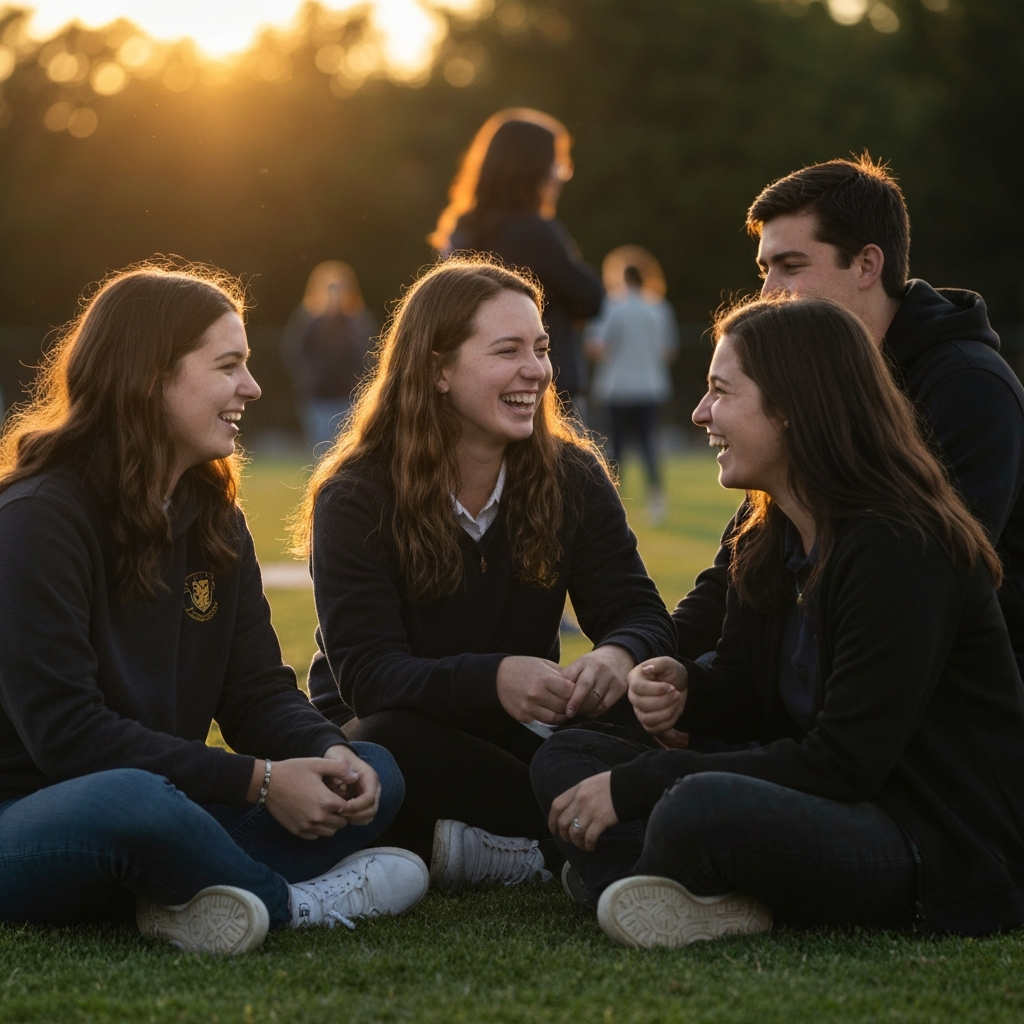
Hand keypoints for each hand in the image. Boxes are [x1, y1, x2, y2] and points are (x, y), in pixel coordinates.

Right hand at [247, 754, 374, 839]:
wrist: (267, 783)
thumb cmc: (294, 771)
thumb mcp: (318, 764)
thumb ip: (340, 769)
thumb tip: (356, 777)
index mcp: (326, 801)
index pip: (349, 809)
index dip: (347, 801)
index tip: (339, 794)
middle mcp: (318, 818)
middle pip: (341, 823)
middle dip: (341, 813)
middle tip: (332, 801)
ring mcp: (307, 826)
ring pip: (330, 832)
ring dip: (331, 822)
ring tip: (323, 808)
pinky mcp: (297, 831)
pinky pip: (316, 836)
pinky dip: (318, 828)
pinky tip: (313, 815)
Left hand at [322, 744, 380, 824]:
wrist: (339, 757)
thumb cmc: (337, 759)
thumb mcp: (337, 761)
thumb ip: (340, 771)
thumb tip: (345, 783)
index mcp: (370, 777)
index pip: (369, 797)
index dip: (356, 806)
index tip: (340, 808)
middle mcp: (374, 788)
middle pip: (372, 809)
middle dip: (355, 815)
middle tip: (338, 814)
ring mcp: (371, 796)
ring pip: (369, 815)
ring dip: (355, 819)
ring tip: (340, 815)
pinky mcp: (365, 803)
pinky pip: (364, 817)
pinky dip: (354, 819)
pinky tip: (341, 815)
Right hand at [496, 656, 574, 723]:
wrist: (498, 676)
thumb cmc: (524, 667)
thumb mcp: (543, 664)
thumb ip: (561, 674)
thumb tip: (578, 685)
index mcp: (544, 679)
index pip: (570, 692)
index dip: (575, 692)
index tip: (574, 691)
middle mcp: (536, 694)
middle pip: (564, 706)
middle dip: (570, 705)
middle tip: (571, 703)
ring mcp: (528, 707)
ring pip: (554, 718)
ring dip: (561, 715)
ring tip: (563, 710)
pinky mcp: (523, 716)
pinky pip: (542, 721)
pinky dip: (548, 719)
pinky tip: (549, 712)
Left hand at [548, 772, 618, 851]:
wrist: (633, 783)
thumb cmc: (616, 784)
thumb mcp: (593, 783)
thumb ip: (582, 794)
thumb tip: (575, 809)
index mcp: (578, 788)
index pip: (557, 805)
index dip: (552, 820)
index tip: (554, 830)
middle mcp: (581, 799)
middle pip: (563, 822)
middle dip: (564, 835)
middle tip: (570, 841)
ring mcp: (591, 809)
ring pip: (574, 832)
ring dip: (577, 843)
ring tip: (583, 846)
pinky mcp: (602, 819)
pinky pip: (589, 837)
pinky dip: (588, 845)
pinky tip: (592, 847)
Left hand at [560, 645, 634, 718]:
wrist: (620, 655)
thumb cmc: (594, 663)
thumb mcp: (581, 663)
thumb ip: (569, 676)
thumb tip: (554, 694)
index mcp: (584, 662)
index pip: (570, 677)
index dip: (563, 693)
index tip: (557, 704)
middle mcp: (598, 668)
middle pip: (583, 689)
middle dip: (574, 704)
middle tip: (568, 714)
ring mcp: (610, 678)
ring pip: (594, 700)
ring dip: (584, 710)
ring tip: (578, 713)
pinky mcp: (620, 688)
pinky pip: (604, 706)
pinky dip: (595, 712)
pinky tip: (589, 713)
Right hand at [628, 657, 687, 735]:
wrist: (680, 685)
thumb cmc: (672, 672)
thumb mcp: (668, 663)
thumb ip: (659, 664)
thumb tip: (647, 669)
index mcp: (634, 678)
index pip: (638, 688)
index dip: (656, 690)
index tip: (671, 687)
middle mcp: (633, 695)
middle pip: (642, 704)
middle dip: (664, 701)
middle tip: (676, 693)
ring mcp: (639, 710)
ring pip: (647, 719)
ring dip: (667, 712)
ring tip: (676, 702)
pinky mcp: (647, 722)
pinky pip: (653, 729)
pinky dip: (668, 722)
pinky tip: (674, 711)